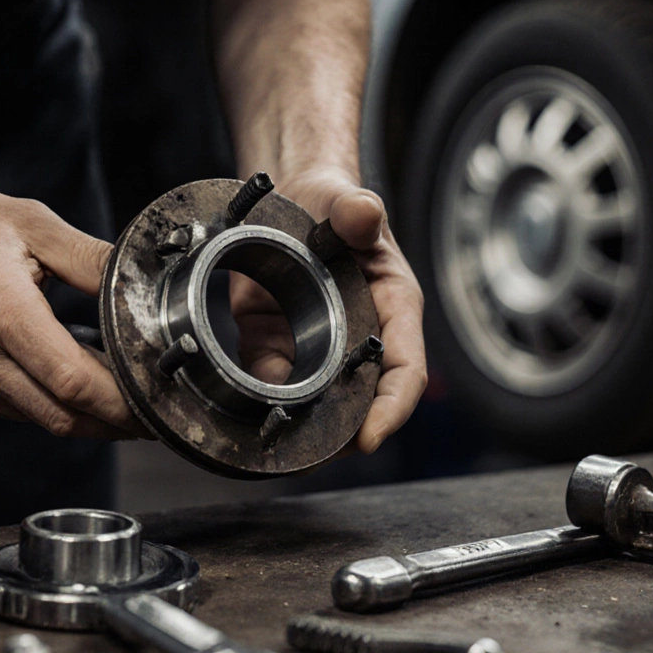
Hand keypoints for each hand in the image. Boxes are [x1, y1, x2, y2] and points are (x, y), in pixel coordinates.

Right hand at [0, 178, 138, 438]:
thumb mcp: (30, 224)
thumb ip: (91, 259)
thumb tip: (142, 283)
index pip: (74, 382)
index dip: (123, 402)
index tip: (157, 402)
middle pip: (63, 417)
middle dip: (115, 422)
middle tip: (153, 411)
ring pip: (38, 420)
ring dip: (83, 417)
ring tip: (121, 396)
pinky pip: (11, 411)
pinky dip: (46, 405)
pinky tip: (67, 384)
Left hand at [232, 168, 426, 452]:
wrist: (292, 197)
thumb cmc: (334, 202)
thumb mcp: (347, 204)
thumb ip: (356, 212)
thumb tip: (364, 212)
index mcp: (393, 308)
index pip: (405, 369)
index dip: (392, 408)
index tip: (370, 436)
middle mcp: (362, 336)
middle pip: (365, 400)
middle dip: (345, 433)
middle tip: (318, 454)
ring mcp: (320, 348)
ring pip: (319, 402)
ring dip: (304, 427)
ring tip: (282, 449)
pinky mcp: (279, 347)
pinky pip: (275, 385)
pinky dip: (263, 404)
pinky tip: (247, 416)